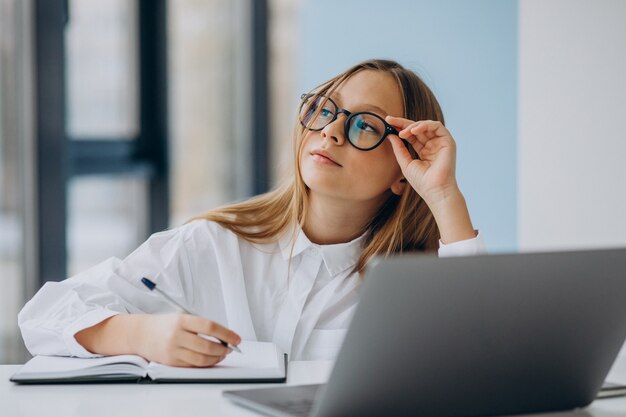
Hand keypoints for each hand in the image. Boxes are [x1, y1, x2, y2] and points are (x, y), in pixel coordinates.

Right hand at [131, 314, 240, 366]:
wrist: (140, 334)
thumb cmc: (165, 324)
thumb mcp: (182, 316)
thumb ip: (201, 325)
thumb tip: (224, 336)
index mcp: (182, 320)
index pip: (210, 327)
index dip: (226, 334)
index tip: (236, 339)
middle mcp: (177, 335)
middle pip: (207, 345)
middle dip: (224, 349)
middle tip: (231, 348)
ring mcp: (173, 350)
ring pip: (201, 358)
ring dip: (216, 358)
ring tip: (223, 354)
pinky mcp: (170, 362)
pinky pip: (193, 365)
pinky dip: (205, 363)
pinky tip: (211, 359)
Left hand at [385, 116, 475, 243]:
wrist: (435, 191)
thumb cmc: (422, 182)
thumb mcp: (405, 163)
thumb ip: (399, 148)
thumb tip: (390, 135)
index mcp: (424, 151)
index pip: (411, 135)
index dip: (400, 128)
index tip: (387, 123)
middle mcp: (433, 145)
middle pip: (417, 129)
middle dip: (403, 123)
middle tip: (390, 120)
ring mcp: (440, 143)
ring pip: (426, 125)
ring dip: (413, 125)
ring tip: (403, 132)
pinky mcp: (448, 142)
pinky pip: (437, 126)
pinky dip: (425, 125)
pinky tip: (414, 131)